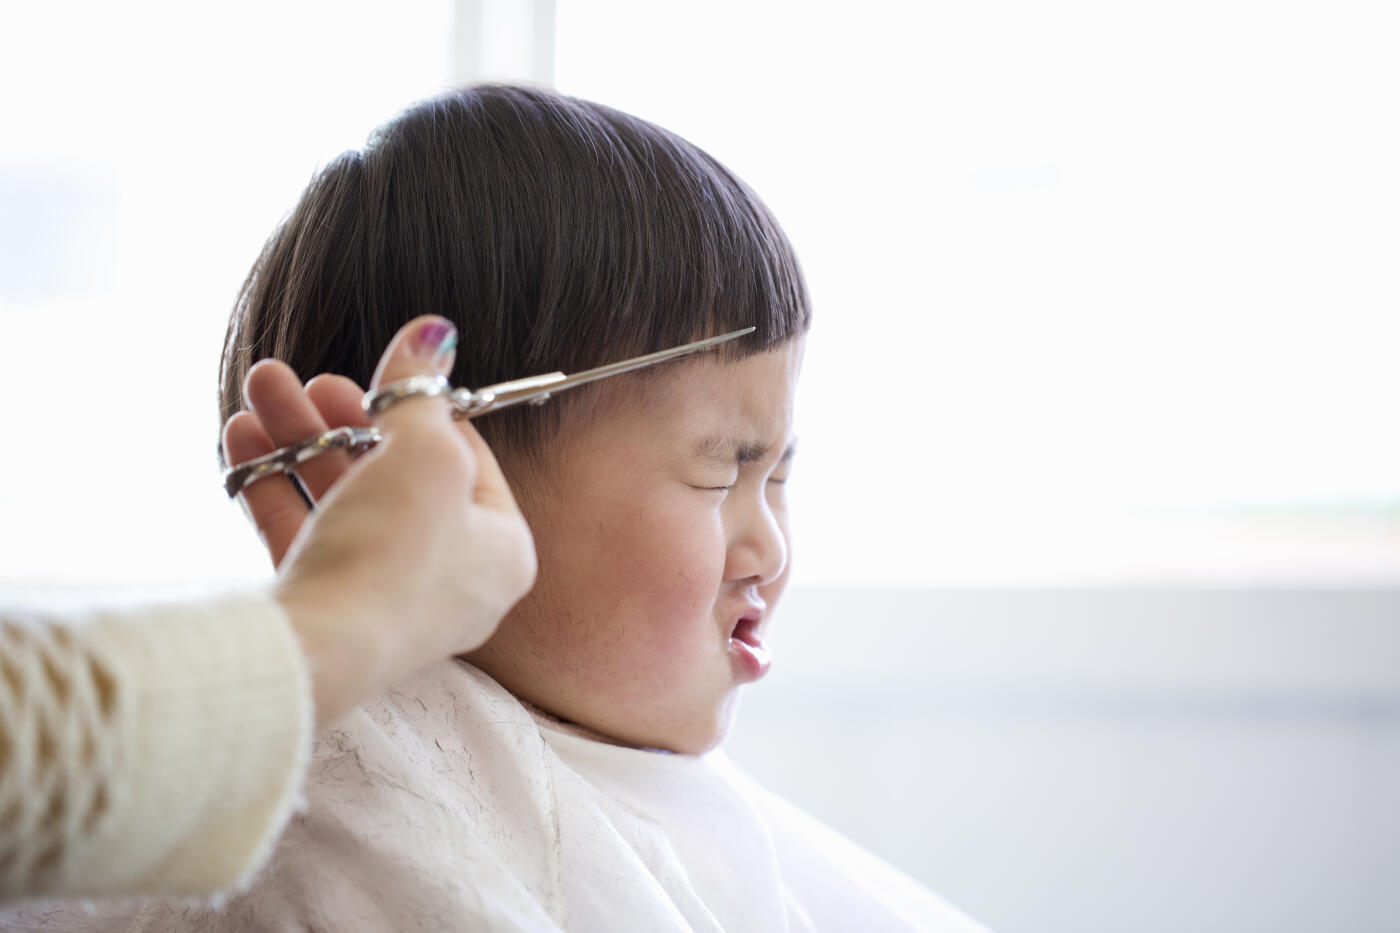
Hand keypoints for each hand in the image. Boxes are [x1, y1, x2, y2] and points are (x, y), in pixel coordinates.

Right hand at [222, 316, 536, 724]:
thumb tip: (435, 332)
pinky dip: (274, 483)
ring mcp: (387, 600)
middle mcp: (453, 581)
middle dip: (341, 415)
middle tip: (306, 377)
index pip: (469, 459)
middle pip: (397, 476)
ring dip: (299, 437)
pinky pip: (305, 535)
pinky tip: (240, 437)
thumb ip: (424, 392)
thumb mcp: (426, 453)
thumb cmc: (396, 554)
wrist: (319, 654)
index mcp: (503, 549)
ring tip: (261, 387)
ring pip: (343, 500)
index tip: (383, 372)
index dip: (424, 407)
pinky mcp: (329, 612)